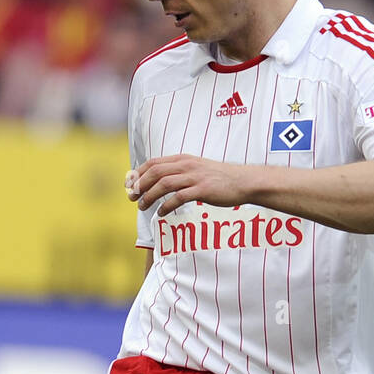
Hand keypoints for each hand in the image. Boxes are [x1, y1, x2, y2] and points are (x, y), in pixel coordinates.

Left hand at [126, 155, 250, 216]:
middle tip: (132, 198)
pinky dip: (166, 206)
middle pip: (155, 172)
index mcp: (183, 159)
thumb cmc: (220, 178)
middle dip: (139, 185)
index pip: (153, 163)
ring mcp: (194, 177)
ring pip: (164, 184)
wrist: (243, 181)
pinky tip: (161, 213)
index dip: (138, 173)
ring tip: (142, 206)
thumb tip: (162, 181)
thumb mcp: (197, 169)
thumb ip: (180, 172)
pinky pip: (178, 197)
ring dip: (149, 196)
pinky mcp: (202, 190)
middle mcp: (186, 165)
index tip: (130, 185)